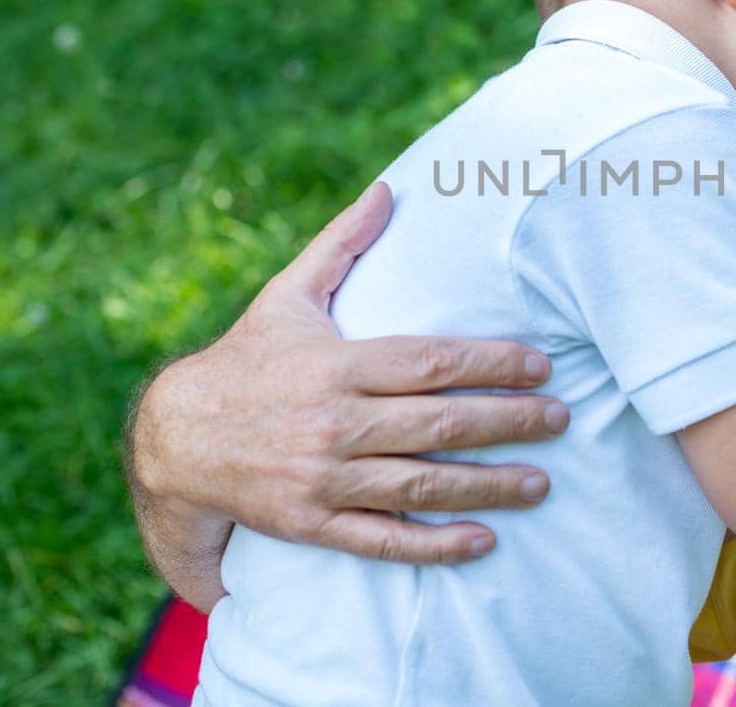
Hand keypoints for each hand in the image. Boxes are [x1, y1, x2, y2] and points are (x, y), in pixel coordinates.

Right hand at [128, 182, 570, 582]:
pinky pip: (383, 540)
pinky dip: (434, 545)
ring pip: (421, 485)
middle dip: (509, 422)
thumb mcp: (288, 296)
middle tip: (561, 418)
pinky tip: (483, 541)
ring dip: (488, 485)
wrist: (174, 439)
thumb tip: (389, 189)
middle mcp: (333, 421)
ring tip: (542, 482)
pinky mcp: (311, 523)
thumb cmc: (247, 359)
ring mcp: (323, 477)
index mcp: (336, 363)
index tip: (540, 364)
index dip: (490, 363)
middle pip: (438, 423)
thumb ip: (342, 244)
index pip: (430, 361)